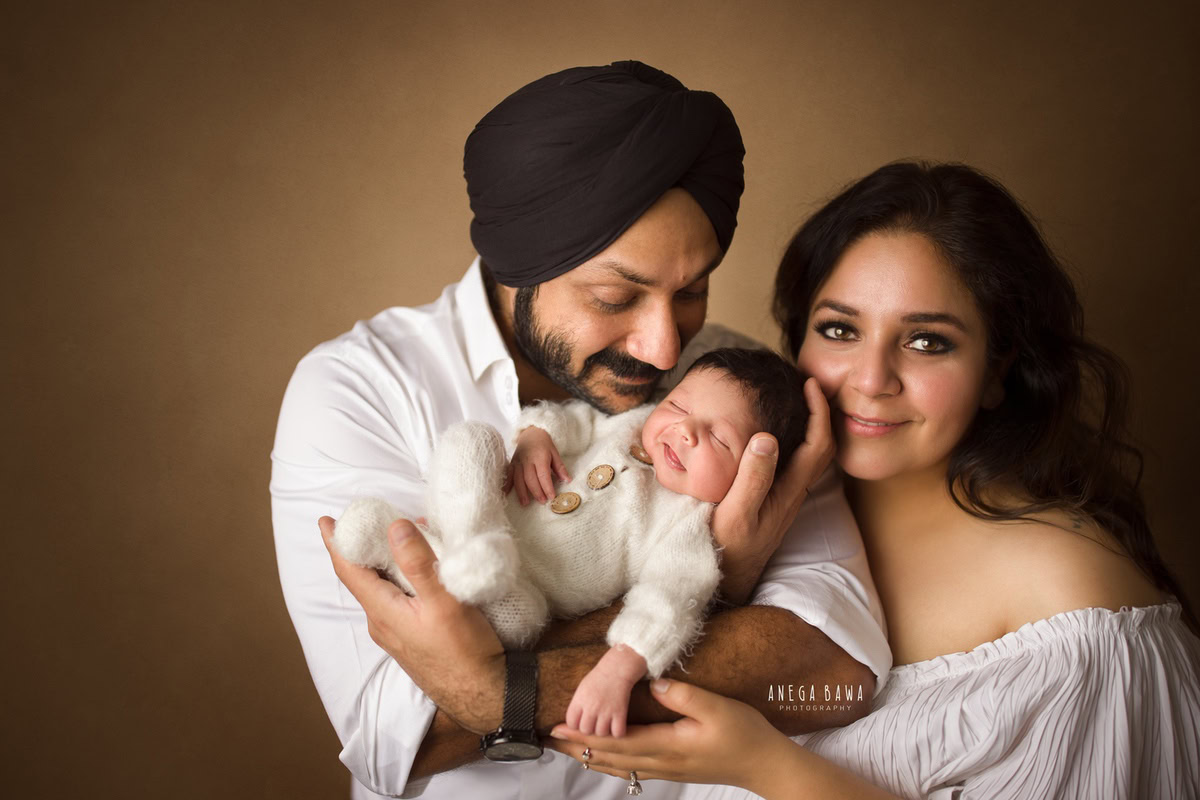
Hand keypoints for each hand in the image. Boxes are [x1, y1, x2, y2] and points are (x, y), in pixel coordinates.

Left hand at [319, 515, 505, 733]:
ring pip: (383, 589)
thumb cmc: (465, 652)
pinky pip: (397, 600)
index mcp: (382, 611)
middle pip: (363, 577)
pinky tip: (421, 571)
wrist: (483, 694)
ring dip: (386, 561)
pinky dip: (401, 578)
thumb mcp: (444, 602)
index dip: (336, 542)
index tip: (326, 519)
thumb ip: (418, 564)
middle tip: (368, 518)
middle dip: (363, 547)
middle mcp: (382, 623)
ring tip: (402, 537)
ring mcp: (397, 633)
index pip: (349, 570)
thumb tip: (395, 526)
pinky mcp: (412, 639)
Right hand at [503, 426, 569, 504]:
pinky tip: (505, 493)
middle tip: (542, 502)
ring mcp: (518, 462)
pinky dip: (506, 484)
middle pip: (530, 479)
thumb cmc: (544, 443)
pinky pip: (508, 474)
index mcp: (540, 457)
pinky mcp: (512, 463)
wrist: (530, 432)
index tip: (551, 496)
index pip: (543, 475)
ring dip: (522, 492)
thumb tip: (567, 480)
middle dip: (536, 492)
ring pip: (518, 479)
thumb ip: (560, 467)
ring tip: (525, 503)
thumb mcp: (555, 453)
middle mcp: (527, 460)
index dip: (547, 487)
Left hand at [548, 679, 900, 799]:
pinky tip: (605, 756)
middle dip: (577, 747)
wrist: (765, 765)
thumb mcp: (717, 708)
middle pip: (609, 758)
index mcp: (667, 747)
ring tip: (566, 746)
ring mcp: (667, 768)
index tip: (557, 727)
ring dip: (590, 755)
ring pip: (619, 766)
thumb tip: (655, 683)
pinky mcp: (674, 767)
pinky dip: (610, 761)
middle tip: (547, 737)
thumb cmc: (744, 734)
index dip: (583, 736)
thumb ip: (684, 696)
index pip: (614, 743)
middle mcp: (661, 762)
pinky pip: (632, 767)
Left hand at [565, 644, 646, 736]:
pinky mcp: (620, 713)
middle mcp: (591, 707)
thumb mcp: (581, 689)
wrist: (618, 668)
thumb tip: (570, 723)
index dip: (576, 724)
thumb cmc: (599, 678)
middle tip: (595, 722)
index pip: (571, 723)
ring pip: (601, 734)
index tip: (581, 721)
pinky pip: (617, 733)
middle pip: (585, 731)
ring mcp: (606, 711)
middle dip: (590, 729)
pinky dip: (618, 732)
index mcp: (579, 700)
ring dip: (604, 731)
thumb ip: (576, 706)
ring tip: (606, 723)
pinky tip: (617, 726)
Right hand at [711, 378, 832, 603]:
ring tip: (795, 402)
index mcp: (788, 491)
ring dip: (808, 426)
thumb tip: (767, 437)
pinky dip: (792, 441)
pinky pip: (793, 464)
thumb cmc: (727, 549)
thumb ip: (752, 478)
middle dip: (819, 412)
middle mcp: (793, 493)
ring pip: (809, 456)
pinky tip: (774, 434)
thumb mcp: (735, 513)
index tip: (809, 384)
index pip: (818, 444)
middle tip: (806, 385)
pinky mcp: (773, 502)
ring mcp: (784, 499)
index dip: (819, 411)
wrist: (725, 582)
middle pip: (820, 447)